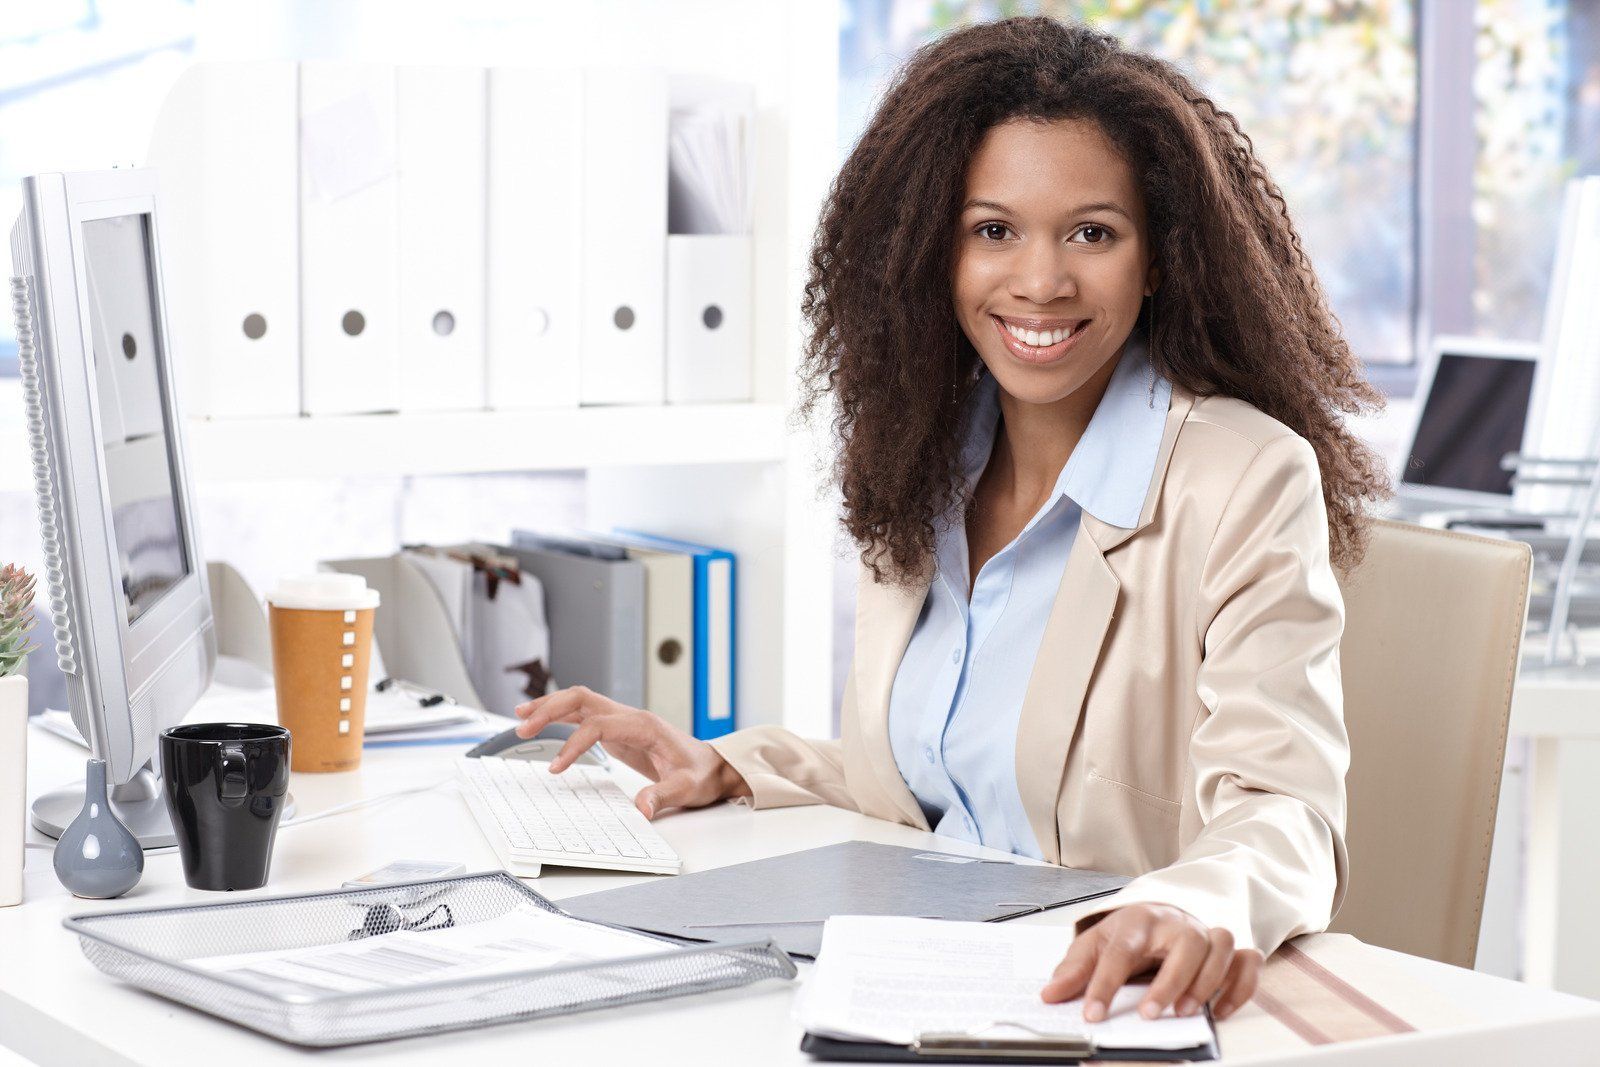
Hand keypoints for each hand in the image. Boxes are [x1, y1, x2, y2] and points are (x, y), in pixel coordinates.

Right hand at [513, 685, 750, 817]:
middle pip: (582, 699)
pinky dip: (561, 716)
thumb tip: (641, 808)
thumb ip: (662, 796)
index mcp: (644, 726)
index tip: (556, 768)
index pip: (597, 725)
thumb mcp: (686, 788)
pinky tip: (543, 722)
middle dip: (550, 710)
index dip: (573, 744)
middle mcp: (631, 716)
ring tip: (522, 717)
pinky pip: (585, 715)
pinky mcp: (619, 730)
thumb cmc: (702, 774)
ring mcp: (623, 721)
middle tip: (522, 726)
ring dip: (550, 707)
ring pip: (580, 701)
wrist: (713, 767)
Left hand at [1040, 903, 1262, 1023]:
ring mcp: (1206, 934)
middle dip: (1170, 980)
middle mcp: (1176, 924)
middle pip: (1187, 942)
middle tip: (1149, 1015)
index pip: (1121, 951)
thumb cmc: (1128, 933)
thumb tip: (1049, 995)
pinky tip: (1219, 1012)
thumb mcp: (1094, 944)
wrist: (1158, 912)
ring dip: (1207, 982)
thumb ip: (1074, 970)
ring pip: (1222, 946)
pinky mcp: (1228, 950)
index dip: (1104, 984)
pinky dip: (1240, 986)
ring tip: (1184, 1013)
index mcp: (1137, 921)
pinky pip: (1248, 962)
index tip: (1092, 1015)